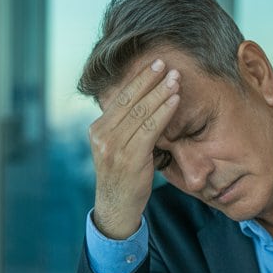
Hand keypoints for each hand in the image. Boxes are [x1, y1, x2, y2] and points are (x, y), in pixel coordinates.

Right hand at [88, 58, 180, 239]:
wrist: (116, 208)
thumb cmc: (123, 176)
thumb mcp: (118, 148)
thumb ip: (125, 127)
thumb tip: (144, 102)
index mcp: (97, 129)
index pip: (119, 98)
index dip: (138, 80)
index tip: (154, 64)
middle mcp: (102, 136)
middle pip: (130, 101)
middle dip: (150, 80)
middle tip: (166, 64)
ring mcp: (113, 147)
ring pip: (141, 112)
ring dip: (161, 93)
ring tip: (175, 79)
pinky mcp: (129, 158)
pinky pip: (150, 129)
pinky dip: (164, 112)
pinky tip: (175, 100)